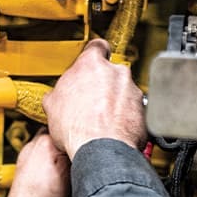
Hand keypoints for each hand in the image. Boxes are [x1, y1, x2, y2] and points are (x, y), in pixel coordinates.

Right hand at [42, 39, 145, 159]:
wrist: (100, 149)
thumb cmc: (77, 127)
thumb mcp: (53, 106)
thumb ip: (59, 92)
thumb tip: (56, 97)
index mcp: (91, 64)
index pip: (96, 46)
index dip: (93, 55)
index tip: (90, 63)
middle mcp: (116, 72)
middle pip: (110, 72)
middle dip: (103, 84)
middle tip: (90, 101)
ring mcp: (132, 90)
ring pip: (123, 91)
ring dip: (114, 102)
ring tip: (101, 120)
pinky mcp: (144, 109)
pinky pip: (134, 109)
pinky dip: (126, 116)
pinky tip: (112, 129)